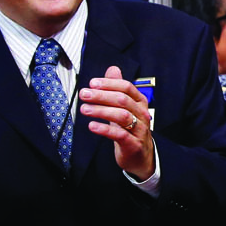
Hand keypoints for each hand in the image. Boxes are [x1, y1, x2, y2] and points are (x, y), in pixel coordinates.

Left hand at [79, 65, 155, 180]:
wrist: (141, 156)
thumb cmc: (131, 130)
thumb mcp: (124, 107)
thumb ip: (118, 88)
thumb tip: (113, 68)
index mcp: (140, 102)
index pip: (127, 87)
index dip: (109, 84)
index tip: (92, 83)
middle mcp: (142, 114)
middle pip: (122, 100)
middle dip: (101, 95)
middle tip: (84, 94)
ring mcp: (139, 130)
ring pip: (121, 115)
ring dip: (101, 111)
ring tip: (84, 109)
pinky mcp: (133, 144)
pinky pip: (119, 134)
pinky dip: (104, 129)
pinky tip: (92, 126)